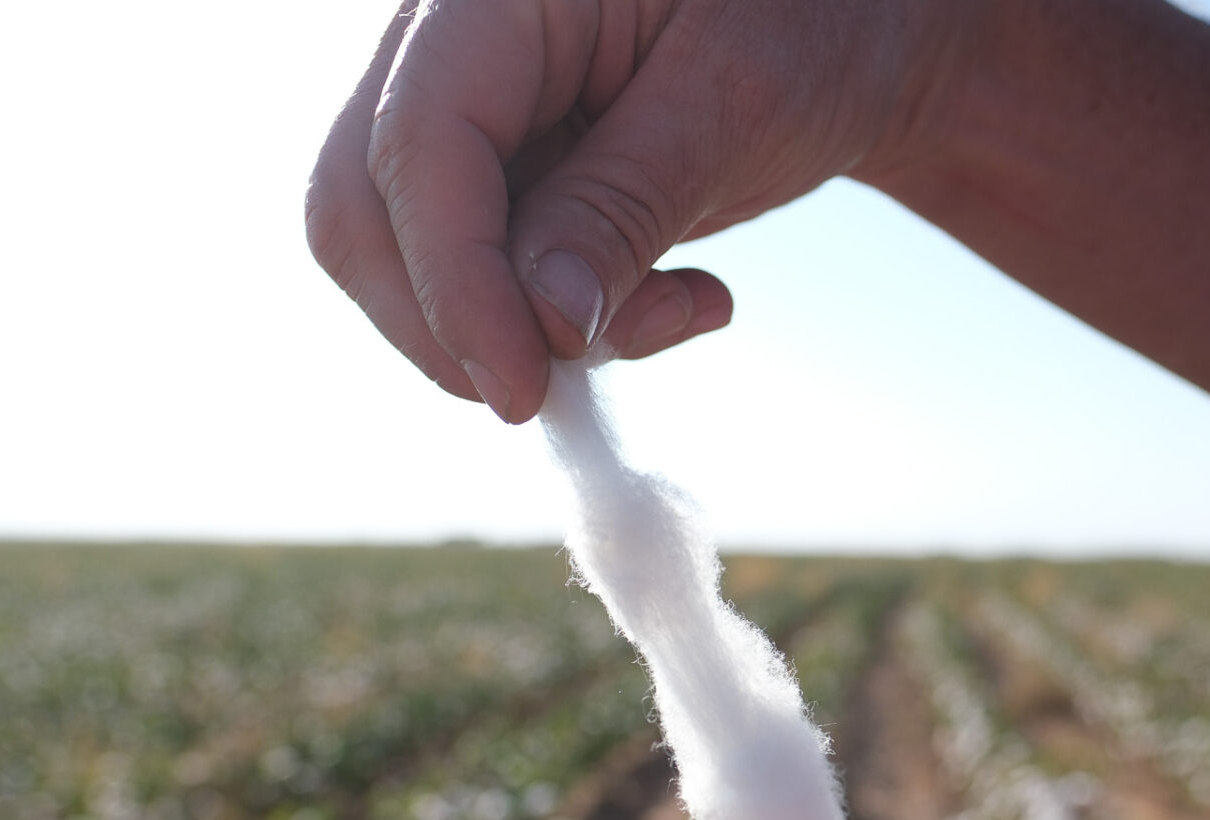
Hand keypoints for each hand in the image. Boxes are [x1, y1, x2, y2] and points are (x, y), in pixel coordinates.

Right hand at [305, 0, 963, 420]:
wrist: (850, 29)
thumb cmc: (813, 23)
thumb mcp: (737, 104)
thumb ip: (625, 206)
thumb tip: (541, 326)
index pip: (420, 143)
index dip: (457, 281)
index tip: (522, 392)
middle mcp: (442, 37)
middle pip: (359, 207)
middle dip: (451, 324)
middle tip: (563, 389)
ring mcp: (455, 109)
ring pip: (402, 260)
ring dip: (516, 334)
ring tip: (680, 310)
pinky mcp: (489, 174)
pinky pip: (473, 279)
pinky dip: (554, 325)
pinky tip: (675, 301)